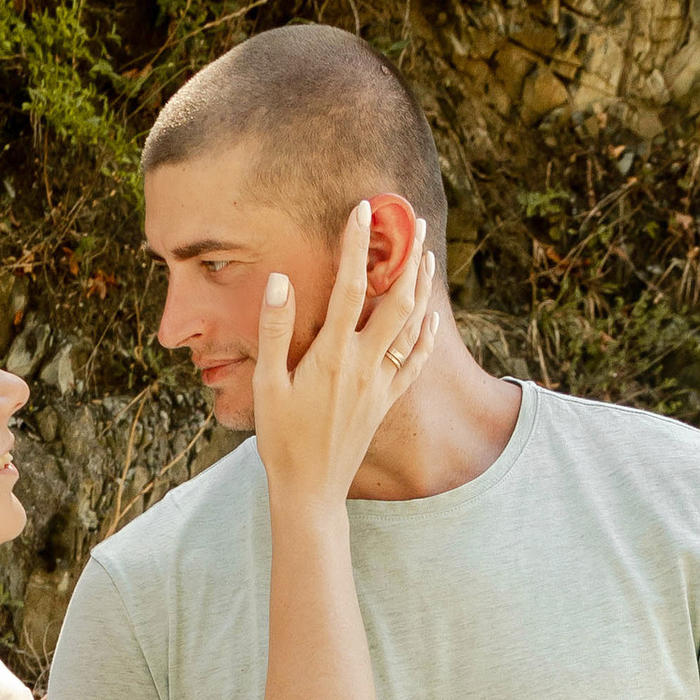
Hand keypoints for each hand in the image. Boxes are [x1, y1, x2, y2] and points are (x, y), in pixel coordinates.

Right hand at [254, 201, 439, 504]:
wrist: (311, 490)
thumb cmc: (281, 439)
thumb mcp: (266, 385)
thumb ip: (275, 331)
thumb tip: (280, 281)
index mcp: (332, 356)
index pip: (350, 287)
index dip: (357, 245)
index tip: (363, 209)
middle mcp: (364, 365)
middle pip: (396, 298)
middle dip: (406, 255)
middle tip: (411, 221)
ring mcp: (381, 383)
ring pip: (412, 325)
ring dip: (422, 286)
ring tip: (427, 253)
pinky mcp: (388, 400)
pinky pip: (415, 360)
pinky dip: (427, 332)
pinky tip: (433, 314)